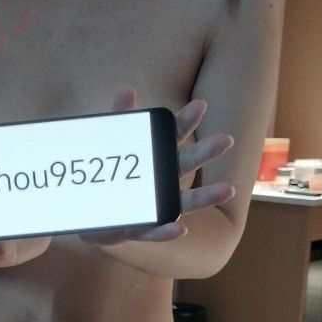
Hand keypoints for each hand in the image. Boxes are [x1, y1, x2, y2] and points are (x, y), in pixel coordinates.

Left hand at [79, 86, 234, 245]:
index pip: (176, 135)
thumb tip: (127, 90)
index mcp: (160, 156)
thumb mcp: (112, 145)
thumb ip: (120, 121)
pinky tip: (179, 228)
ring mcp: (158, 205)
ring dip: (206, 196)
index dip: (187, 120)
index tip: (200, 105)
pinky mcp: (142, 228)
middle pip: (188, 164)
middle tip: (226, 140)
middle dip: (206, 152)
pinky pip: (156, 231)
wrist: (93, 215)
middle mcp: (166, 181)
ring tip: (227, 190)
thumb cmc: (113, 176)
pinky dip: (167, 231)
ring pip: (185, 202)